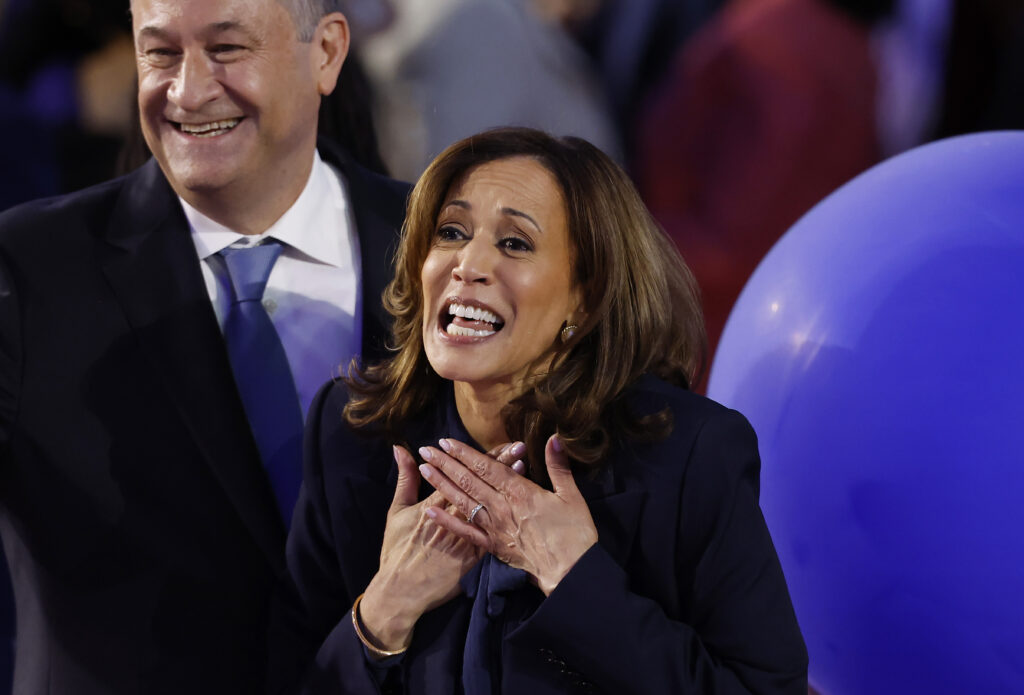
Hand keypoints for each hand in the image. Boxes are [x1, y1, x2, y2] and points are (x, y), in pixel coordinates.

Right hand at [359, 442, 525, 651]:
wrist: (402, 591)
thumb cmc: (397, 549)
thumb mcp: (397, 511)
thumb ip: (405, 479)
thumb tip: (400, 449)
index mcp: (435, 503)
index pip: (462, 474)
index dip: (482, 458)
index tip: (499, 442)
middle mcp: (454, 517)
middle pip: (480, 486)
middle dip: (501, 465)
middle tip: (519, 446)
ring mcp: (466, 537)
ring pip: (491, 506)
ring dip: (506, 488)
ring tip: (523, 466)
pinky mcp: (474, 556)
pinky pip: (494, 533)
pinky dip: (507, 515)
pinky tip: (519, 503)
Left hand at [419, 435, 597, 595]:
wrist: (570, 572)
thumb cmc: (575, 533)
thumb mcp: (572, 496)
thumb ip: (558, 466)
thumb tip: (553, 437)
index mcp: (520, 492)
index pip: (487, 467)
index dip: (466, 453)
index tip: (447, 442)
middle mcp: (502, 507)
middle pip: (469, 481)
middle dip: (446, 463)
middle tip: (427, 449)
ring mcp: (494, 528)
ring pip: (463, 502)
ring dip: (442, 484)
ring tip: (424, 470)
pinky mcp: (492, 546)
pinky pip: (465, 532)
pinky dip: (446, 521)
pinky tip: (429, 511)